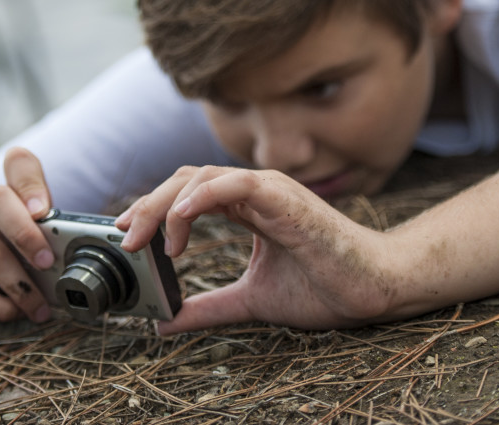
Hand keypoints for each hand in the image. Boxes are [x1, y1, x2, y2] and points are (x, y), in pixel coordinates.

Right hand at [0, 148, 55, 322]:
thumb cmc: (0, 246)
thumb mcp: (23, 230)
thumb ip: (53, 234)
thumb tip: (84, 259)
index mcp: (8, 192)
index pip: (18, 163)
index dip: (31, 181)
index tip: (43, 210)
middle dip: (26, 235)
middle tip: (49, 263)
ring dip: (21, 286)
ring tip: (41, 308)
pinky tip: (13, 313)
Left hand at [116, 166, 394, 333]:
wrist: (372, 289)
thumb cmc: (322, 287)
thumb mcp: (249, 300)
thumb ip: (208, 306)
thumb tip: (165, 322)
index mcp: (246, 207)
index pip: (187, 194)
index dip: (153, 210)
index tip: (128, 237)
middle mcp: (254, 192)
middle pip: (186, 180)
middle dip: (149, 206)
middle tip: (127, 238)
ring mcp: (270, 190)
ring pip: (203, 177)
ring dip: (167, 204)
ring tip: (150, 239)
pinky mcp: (286, 198)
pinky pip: (236, 184)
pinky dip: (203, 196)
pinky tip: (181, 219)